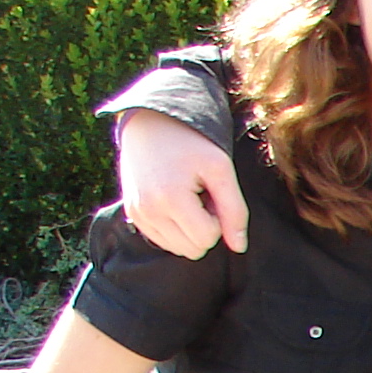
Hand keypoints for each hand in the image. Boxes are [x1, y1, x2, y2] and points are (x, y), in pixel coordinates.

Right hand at [120, 109, 246, 258]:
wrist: (150, 122)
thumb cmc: (190, 143)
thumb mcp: (220, 169)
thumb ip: (235, 210)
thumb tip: (239, 247)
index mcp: (170, 199)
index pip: (208, 238)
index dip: (218, 219)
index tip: (212, 193)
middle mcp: (147, 211)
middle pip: (194, 249)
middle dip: (205, 226)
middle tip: (201, 195)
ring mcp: (137, 214)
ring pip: (179, 249)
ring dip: (191, 229)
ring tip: (188, 196)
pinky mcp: (132, 214)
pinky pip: (164, 241)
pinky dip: (176, 228)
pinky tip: (175, 200)